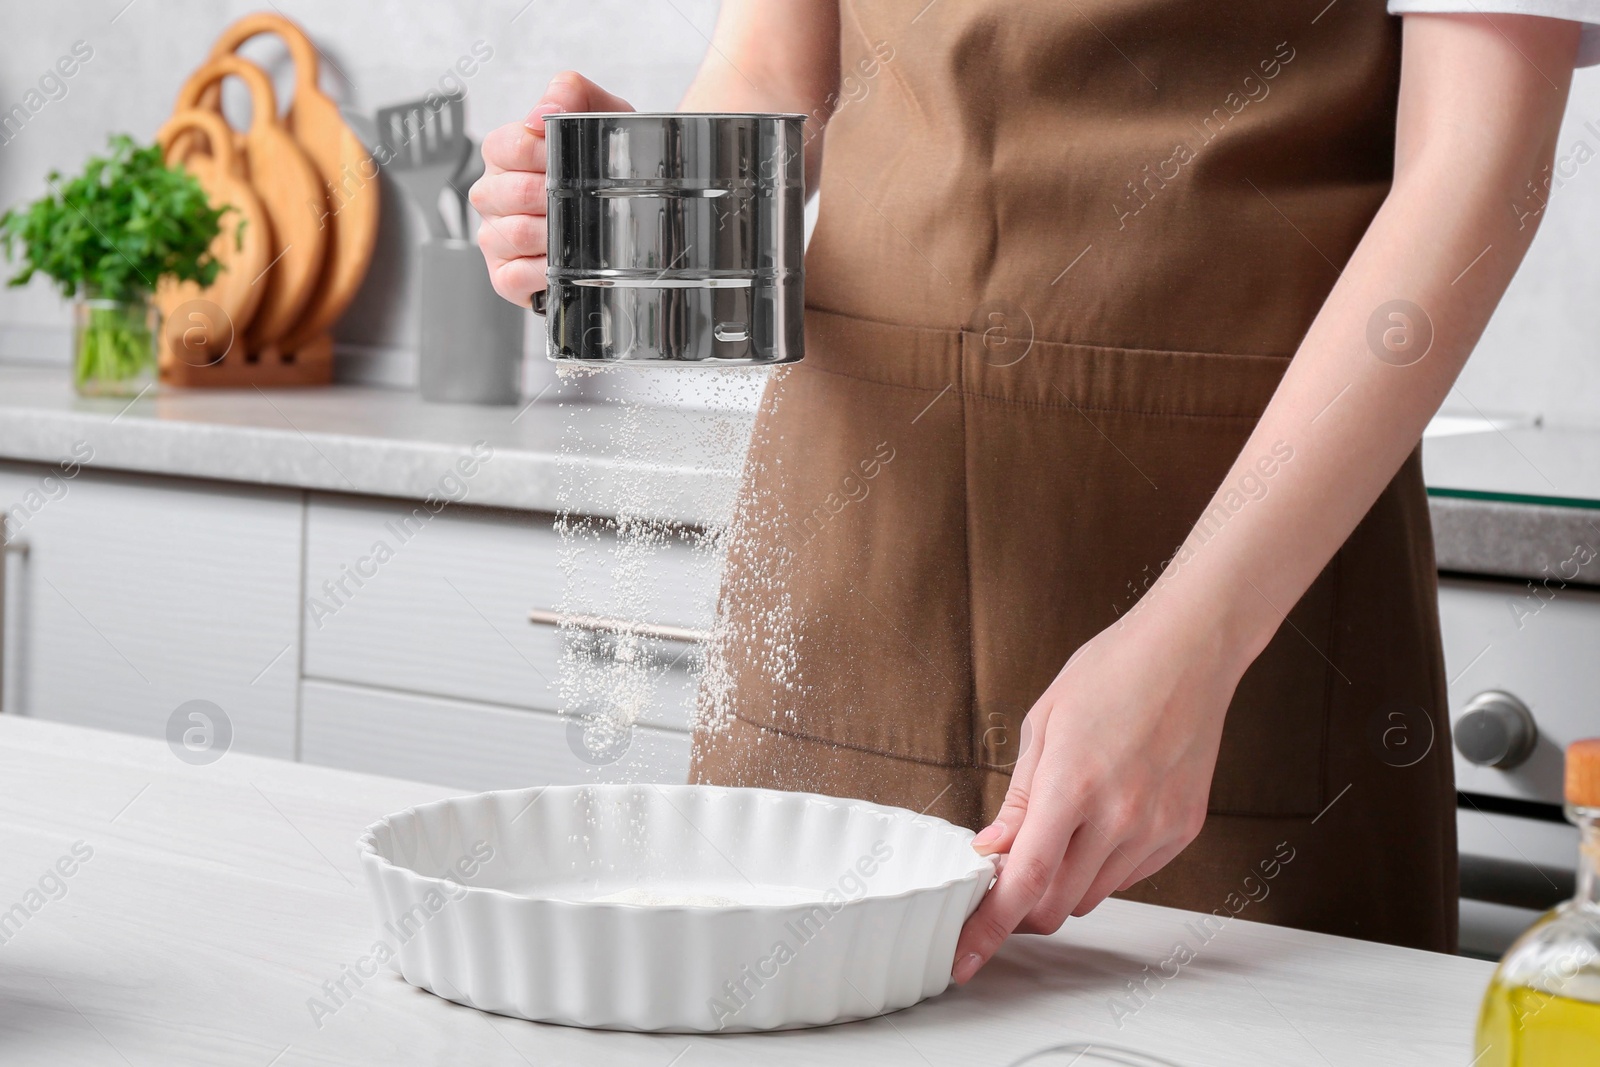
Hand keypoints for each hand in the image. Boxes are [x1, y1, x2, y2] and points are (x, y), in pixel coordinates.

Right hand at [471, 72, 633, 306]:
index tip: (571, 158)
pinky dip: (541, 272)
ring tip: (579, 230)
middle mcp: (493, 195)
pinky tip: (564, 264)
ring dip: (551, 235)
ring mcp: (495, 236)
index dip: (540, 153)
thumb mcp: (600, 113)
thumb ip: (572, 92)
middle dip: (550, 196)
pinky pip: (512, 276)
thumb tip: (543, 112)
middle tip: (583, 198)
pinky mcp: (505, 276)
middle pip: (507, 193)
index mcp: (505, 155)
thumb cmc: (605, 160)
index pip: (504, 147)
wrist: (632, 205)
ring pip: (511, 234)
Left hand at [950, 605, 1246, 984]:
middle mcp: (1119, 816)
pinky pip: (1129, 876)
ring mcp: (1155, 828)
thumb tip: (991, 850)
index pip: (1023, 882)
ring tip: (1055, 838)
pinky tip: (1097, 826)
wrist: (1189, 651)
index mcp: (1072, 785)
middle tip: (1002, 884)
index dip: (988, 928)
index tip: (965, 958)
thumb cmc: (1112, 672)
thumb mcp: (1044, 723)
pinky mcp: (1182, 830)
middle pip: (1056, 904)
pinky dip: (1101, 868)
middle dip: (1020, 909)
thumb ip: (1018, 797)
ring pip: (1093, 896)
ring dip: (1061, 887)